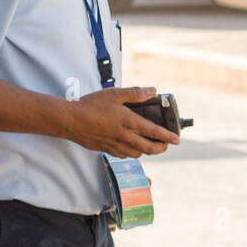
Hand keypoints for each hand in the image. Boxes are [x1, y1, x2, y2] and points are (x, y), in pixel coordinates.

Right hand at [62, 86, 181, 157]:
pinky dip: (131, 152)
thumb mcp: (115, 94)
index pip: (155, 132)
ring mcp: (114, 145)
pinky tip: (130, 146)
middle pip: (149, 149)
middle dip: (161, 148)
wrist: (68, 119)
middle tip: (166, 144)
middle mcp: (124, 137)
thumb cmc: (90, 105)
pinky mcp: (105, 149)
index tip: (177, 139)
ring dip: (146, 151)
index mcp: (129, 122)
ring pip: (137, 154)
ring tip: (149, 144)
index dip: (168, 137)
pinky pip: (123, 155)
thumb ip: (136, 93)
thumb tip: (153, 91)